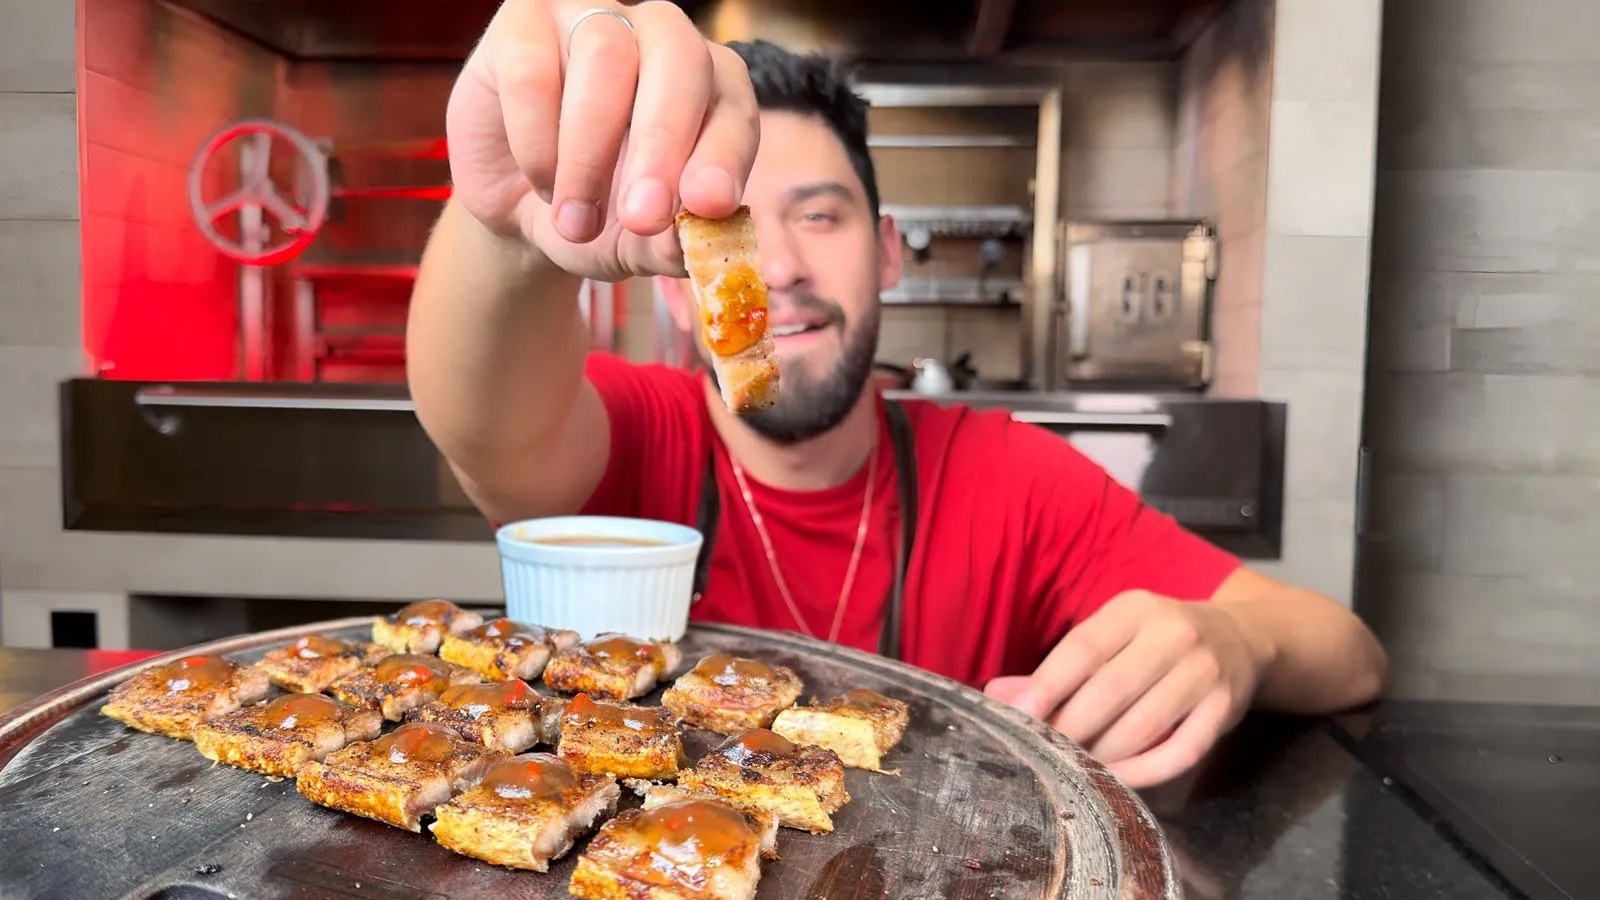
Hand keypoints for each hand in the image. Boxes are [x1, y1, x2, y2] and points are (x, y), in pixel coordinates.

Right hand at [445, 0, 759, 280]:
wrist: (519, 209)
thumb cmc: (599, 213)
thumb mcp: (640, 244)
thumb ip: (672, 243)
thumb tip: (691, 244)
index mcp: (709, 85)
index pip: (732, 104)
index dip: (723, 153)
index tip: (707, 206)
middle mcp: (659, 37)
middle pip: (678, 56)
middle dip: (663, 142)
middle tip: (642, 217)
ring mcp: (590, 19)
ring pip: (604, 57)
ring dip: (589, 155)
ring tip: (578, 223)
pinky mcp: (523, 26)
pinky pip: (533, 74)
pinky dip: (537, 144)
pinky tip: (542, 182)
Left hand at [985, 590, 1265, 787]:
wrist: (1241, 637)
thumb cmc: (1156, 641)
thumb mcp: (1113, 638)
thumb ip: (1059, 669)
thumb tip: (996, 695)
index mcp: (1135, 609)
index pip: (1084, 648)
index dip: (1048, 684)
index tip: (1020, 714)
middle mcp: (1173, 634)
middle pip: (1111, 690)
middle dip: (1071, 727)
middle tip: (1043, 753)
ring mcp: (1204, 672)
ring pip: (1144, 724)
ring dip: (1103, 754)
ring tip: (1075, 769)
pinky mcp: (1226, 708)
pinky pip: (1182, 751)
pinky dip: (1146, 771)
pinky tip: (1117, 780)